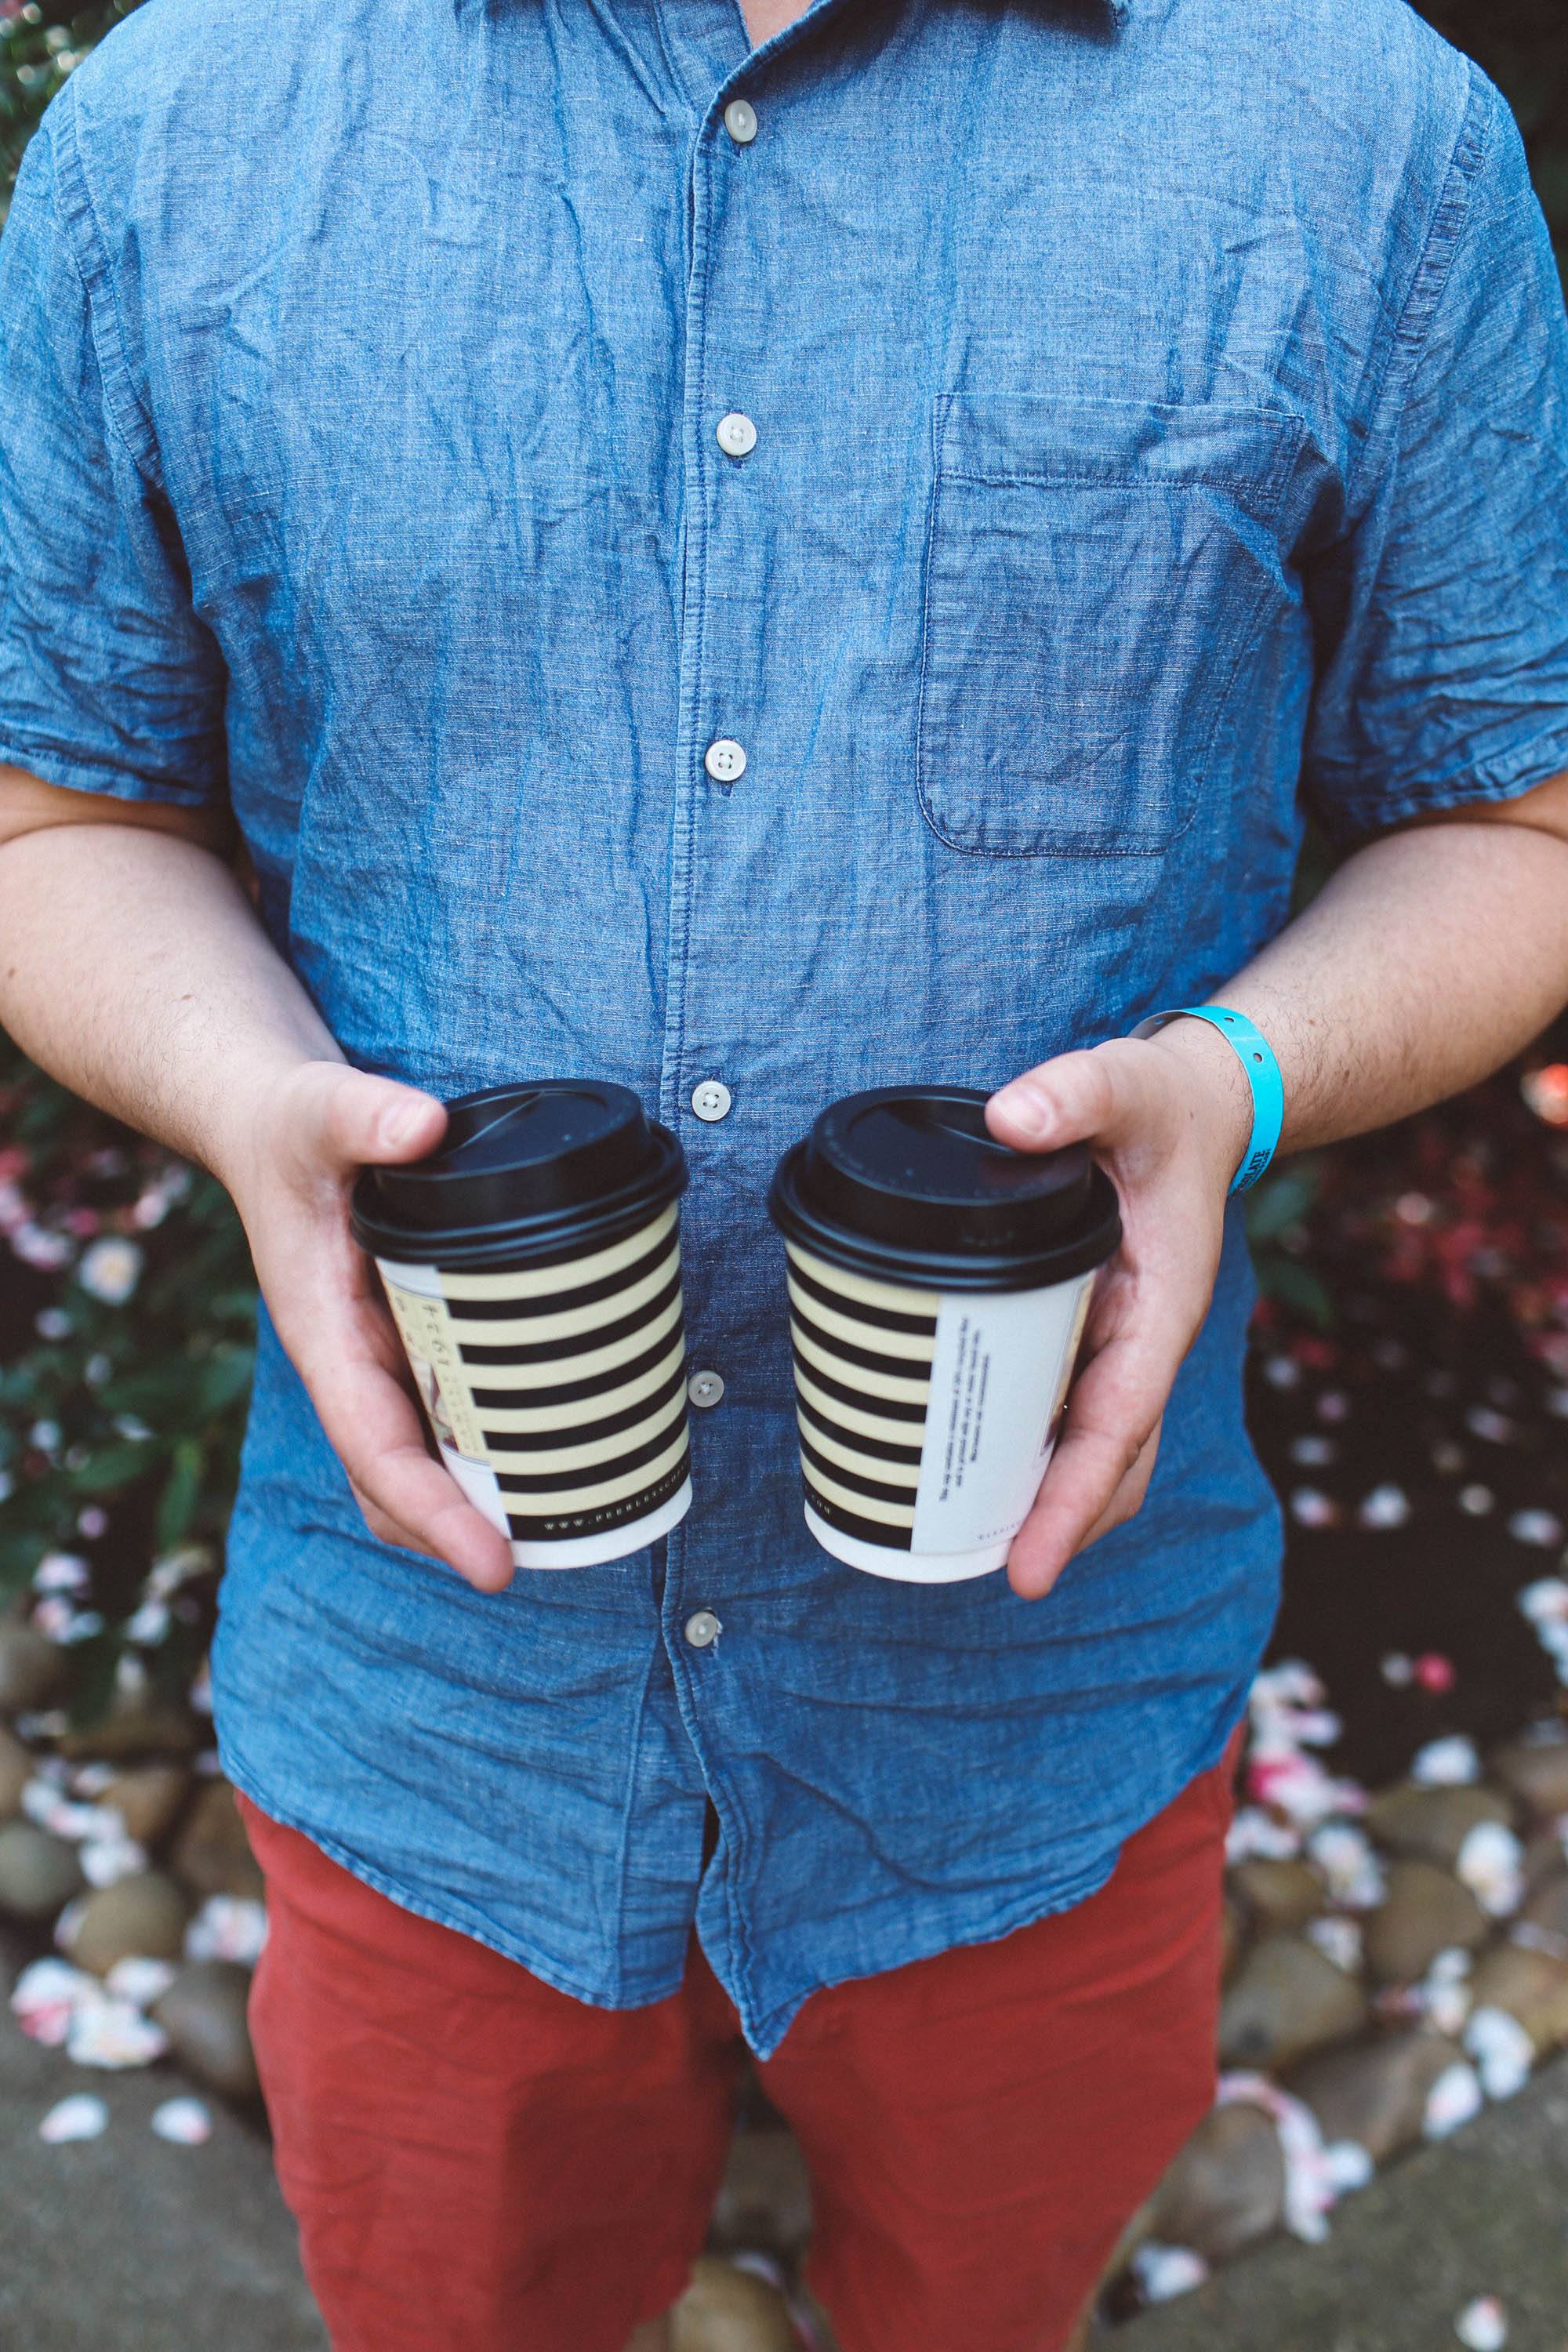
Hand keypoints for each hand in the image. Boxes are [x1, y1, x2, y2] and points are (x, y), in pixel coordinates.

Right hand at [222, 1060, 515, 1591]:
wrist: (270, 1120)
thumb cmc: (286, 1128)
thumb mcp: (316, 1111)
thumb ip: (359, 1116)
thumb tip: (421, 1127)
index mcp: (325, 1339)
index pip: (377, 1452)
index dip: (434, 1514)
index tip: (495, 1565)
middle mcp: (356, 1364)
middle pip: (404, 1481)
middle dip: (465, 1531)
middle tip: (556, 1554)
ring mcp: (387, 1355)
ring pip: (431, 1455)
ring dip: (486, 1497)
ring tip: (575, 1522)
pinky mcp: (416, 1334)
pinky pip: (456, 1406)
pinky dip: (500, 1436)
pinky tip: (563, 1439)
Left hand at [986, 1024, 1252, 1601]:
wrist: (1198, 1105)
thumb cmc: (1162, 1107)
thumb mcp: (1124, 1085)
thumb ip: (1074, 1093)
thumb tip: (1011, 1119)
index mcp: (1160, 1308)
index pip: (1116, 1425)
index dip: (1072, 1500)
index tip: (1029, 1569)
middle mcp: (1143, 1341)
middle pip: (1110, 1463)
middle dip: (1058, 1527)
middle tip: (990, 1577)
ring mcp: (1119, 1343)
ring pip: (1091, 1448)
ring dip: (1044, 1500)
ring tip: (970, 1547)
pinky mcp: (1093, 1332)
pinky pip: (1067, 1409)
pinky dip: (1032, 1449)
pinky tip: (975, 1464)